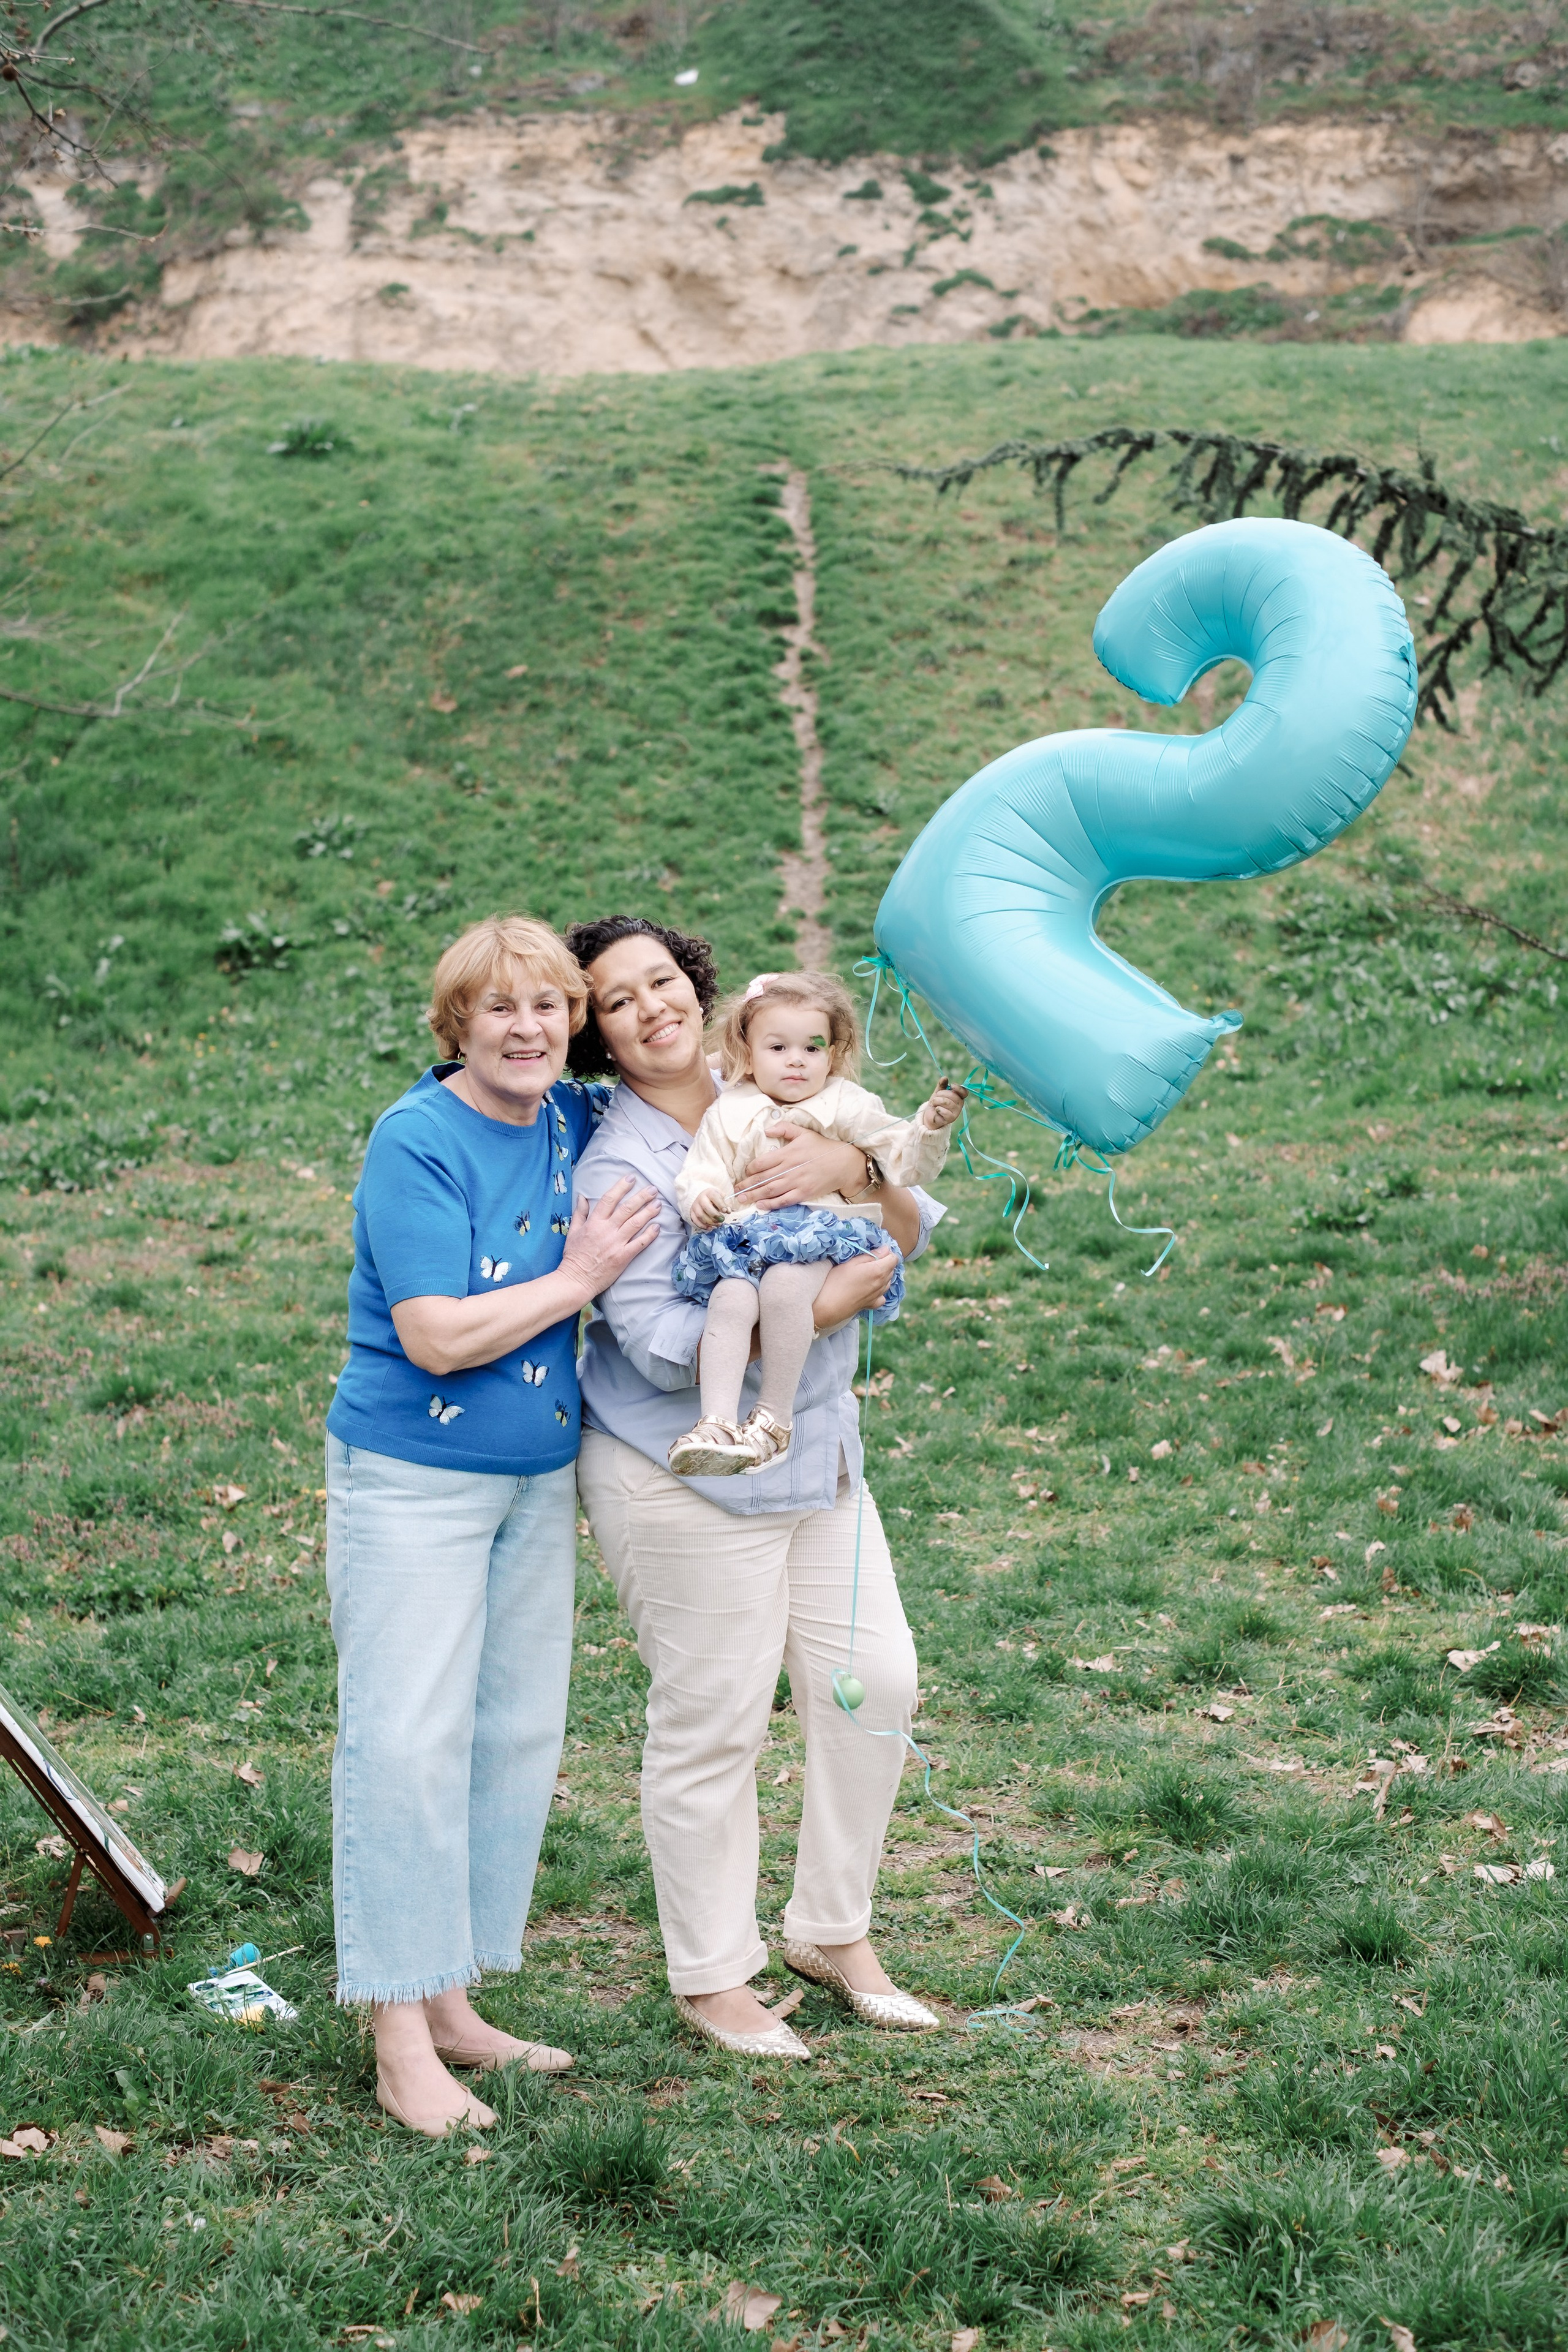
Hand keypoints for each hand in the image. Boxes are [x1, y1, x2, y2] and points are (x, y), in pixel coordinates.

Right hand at [562, 1177, 659, 1296]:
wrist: (576, 1279)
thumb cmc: (574, 1256)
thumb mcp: (572, 1231)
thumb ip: (580, 1213)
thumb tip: (582, 1196)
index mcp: (594, 1222)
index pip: (609, 1199)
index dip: (621, 1187)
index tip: (631, 1178)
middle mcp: (606, 1230)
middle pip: (627, 1208)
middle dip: (641, 1197)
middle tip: (653, 1189)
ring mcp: (616, 1243)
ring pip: (635, 1223)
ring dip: (648, 1212)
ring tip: (658, 1204)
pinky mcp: (623, 1257)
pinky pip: (639, 1243)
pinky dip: (649, 1235)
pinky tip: (658, 1227)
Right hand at [687, 1187, 730, 1231]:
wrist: (704, 1197)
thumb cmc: (716, 1198)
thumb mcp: (724, 1197)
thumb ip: (728, 1203)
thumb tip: (728, 1211)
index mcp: (710, 1192)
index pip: (714, 1197)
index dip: (720, 1205)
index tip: (726, 1211)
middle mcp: (701, 1198)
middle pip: (706, 1207)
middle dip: (715, 1215)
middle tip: (722, 1219)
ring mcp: (695, 1205)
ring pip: (700, 1215)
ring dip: (710, 1222)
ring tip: (718, 1224)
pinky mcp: (692, 1212)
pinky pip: (695, 1221)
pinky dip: (703, 1226)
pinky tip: (710, 1227)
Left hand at [736, 1125, 864, 1209]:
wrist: (843, 1164)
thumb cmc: (822, 1147)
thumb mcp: (804, 1133)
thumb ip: (785, 1128)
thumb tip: (767, 1129)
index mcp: (788, 1153)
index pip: (763, 1162)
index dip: (751, 1169)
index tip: (745, 1172)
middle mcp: (790, 1168)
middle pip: (763, 1178)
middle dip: (747, 1185)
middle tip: (735, 1190)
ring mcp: (797, 1182)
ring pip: (770, 1190)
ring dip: (754, 1195)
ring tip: (742, 1199)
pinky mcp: (804, 1193)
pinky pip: (784, 1200)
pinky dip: (771, 1204)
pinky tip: (760, 1205)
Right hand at [815, 1249, 894, 1329]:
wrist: (829, 1305)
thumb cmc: (837, 1280)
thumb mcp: (852, 1262)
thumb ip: (871, 1255)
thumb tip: (886, 1249)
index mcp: (878, 1271)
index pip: (894, 1258)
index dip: (887, 1253)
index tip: (877, 1252)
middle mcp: (882, 1283)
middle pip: (891, 1269)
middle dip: (885, 1263)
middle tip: (869, 1261)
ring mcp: (878, 1295)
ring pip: (888, 1282)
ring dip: (882, 1276)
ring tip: (868, 1274)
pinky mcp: (873, 1304)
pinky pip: (882, 1295)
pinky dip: (880, 1290)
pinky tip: (870, 1288)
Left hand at [921, 1085, 967, 1131]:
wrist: (930, 1115)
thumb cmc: (936, 1103)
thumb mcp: (938, 1092)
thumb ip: (942, 1085)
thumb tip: (945, 1077)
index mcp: (959, 1097)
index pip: (964, 1092)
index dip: (958, 1088)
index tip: (951, 1086)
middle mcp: (960, 1105)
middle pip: (953, 1095)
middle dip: (941, 1094)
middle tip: (936, 1096)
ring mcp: (956, 1112)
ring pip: (947, 1102)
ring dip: (937, 1100)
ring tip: (934, 1103)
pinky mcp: (951, 1119)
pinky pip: (944, 1111)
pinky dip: (937, 1108)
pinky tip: (936, 1110)